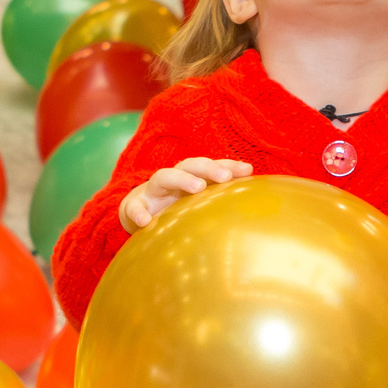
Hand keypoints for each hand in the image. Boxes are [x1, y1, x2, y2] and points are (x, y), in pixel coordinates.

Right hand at [121, 157, 252, 231]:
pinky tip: (145, 222)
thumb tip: (253, 206)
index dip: (229, 166)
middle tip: (225, 177)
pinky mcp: (135, 205)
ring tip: (197, 187)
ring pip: (164, 177)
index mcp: (190, 177)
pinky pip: (135, 208)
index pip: (211, 166)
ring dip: (181, 179)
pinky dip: (139, 213)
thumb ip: (218, 201)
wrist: (138, 213)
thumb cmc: (175, 207)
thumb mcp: (196, 203)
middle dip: (209, 168)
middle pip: (190, 165)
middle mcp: (173, 179)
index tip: (248, 170)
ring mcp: (153, 191)